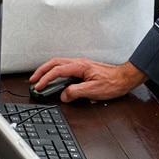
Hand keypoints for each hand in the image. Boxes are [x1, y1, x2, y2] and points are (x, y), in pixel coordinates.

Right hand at [29, 58, 147, 102]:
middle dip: (42, 71)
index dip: (45, 78)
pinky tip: (56, 78)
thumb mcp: (93, 91)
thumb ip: (76, 92)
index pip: (57, 71)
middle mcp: (79, 63)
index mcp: (80, 66)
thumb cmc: (113, 83)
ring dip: (48, 70)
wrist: (125, 78)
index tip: (38, 86)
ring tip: (41, 79)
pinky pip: (65, 67)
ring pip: (59, 63)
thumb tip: (64, 95)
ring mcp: (81, 65)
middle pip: (55, 63)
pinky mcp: (84, 69)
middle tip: (33, 80)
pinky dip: (56, 71)